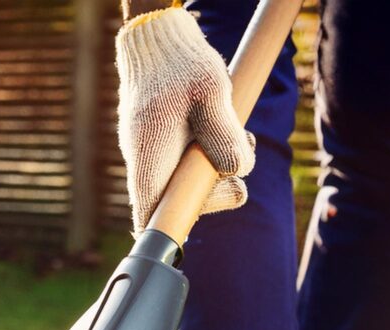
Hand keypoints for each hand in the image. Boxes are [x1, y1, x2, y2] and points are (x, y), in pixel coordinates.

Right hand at [116, 6, 254, 234]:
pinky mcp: (165, 148)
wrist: (158, 38)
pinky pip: (188, 167)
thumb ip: (224, 134)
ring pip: (188, 185)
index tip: (196, 223)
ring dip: (220, 171)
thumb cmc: (181, 64)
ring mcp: (154, 158)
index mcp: (149, 162)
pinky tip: (227, 132)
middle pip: (178, 206)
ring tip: (244, 138)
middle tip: (242, 161)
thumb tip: (238, 172)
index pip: (149, 220)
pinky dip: (212, 157)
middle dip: (215, 193)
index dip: (171, 232)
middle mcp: (146, 166)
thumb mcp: (210, 93)